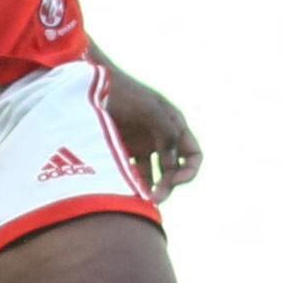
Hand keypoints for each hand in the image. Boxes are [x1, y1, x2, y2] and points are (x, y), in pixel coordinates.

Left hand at [101, 70, 202, 199]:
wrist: (89, 83)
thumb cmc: (123, 92)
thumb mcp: (150, 109)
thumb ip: (167, 132)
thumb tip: (174, 162)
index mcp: (174, 125)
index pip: (192, 155)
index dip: (189, 171)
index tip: (175, 180)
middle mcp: (160, 137)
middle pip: (172, 170)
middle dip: (167, 185)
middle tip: (154, 199)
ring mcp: (140, 144)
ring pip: (151, 175)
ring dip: (148, 189)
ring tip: (138, 200)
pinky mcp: (119, 150)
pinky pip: (129, 172)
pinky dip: (129, 183)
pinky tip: (123, 190)